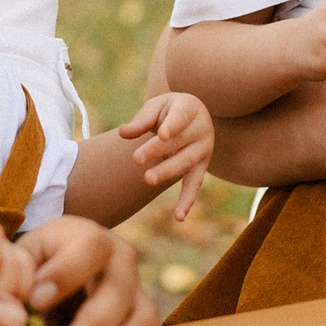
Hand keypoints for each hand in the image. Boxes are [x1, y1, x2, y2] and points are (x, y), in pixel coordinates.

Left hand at [15, 216, 158, 325]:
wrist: (61, 272)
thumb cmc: (36, 266)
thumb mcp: (21, 258)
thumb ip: (12, 273)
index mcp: (89, 237)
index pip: (90, 248)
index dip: (66, 275)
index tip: (34, 303)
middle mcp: (122, 263)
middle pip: (119, 291)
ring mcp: (137, 297)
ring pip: (142, 325)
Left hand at [118, 91, 214, 219]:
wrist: (189, 116)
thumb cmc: (168, 110)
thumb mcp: (155, 108)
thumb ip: (141, 120)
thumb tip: (122, 133)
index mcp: (190, 108)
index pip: (181, 117)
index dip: (173, 125)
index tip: (162, 135)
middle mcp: (201, 129)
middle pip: (179, 142)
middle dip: (158, 150)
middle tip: (136, 159)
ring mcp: (203, 150)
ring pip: (185, 163)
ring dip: (167, 172)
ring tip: (147, 179)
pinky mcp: (200, 168)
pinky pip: (194, 185)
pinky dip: (187, 200)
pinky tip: (179, 217)